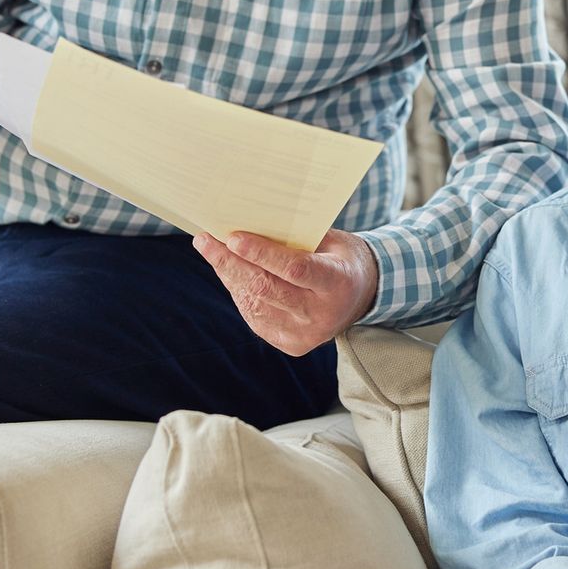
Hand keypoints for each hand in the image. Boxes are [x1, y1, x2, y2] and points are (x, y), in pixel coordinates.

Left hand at [192, 228, 379, 355]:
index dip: (262, 253)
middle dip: (230, 262)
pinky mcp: (291, 344)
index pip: (295, 269)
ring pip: (255, 303)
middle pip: (267, 288)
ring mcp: (306, 334)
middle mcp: (322, 314)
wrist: (363, 297)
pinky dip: (239, 293)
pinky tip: (230, 273)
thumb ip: (296, 237)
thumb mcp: (330, 241)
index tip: (232, 236)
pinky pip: (256, 317)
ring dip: (229, 276)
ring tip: (212, 251)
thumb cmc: (340, 258)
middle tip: (204, 241)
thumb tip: (247, 224)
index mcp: (338, 283)